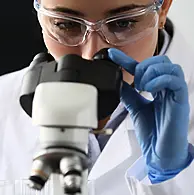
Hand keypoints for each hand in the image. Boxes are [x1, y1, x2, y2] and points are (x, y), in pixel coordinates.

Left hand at [108, 48, 192, 183]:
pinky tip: (148, 89)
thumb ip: (128, 94)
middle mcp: (167, 88)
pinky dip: (158, 80)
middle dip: (143, 66)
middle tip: (135, 83)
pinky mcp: (181, 99)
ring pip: (169, 66)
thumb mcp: (135, 108)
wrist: (159, 152)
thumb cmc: (152, 132)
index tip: (112, 55)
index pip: (143, 68)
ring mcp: (175, 92)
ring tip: (142, 87)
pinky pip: (174, 79)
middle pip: (161, 61)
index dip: (127, 59)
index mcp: (158, 88)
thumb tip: (118, 81)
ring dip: (150, 72)